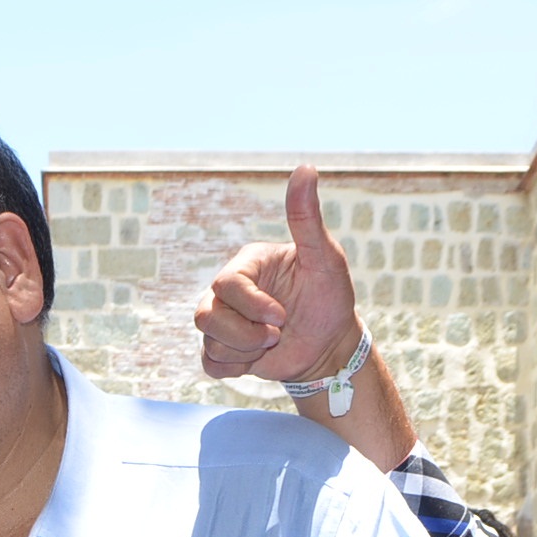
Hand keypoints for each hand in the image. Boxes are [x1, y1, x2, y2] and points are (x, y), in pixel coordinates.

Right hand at [194, 165, 366, 384]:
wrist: (329, 345)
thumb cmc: (330, 298)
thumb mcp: (325, 258)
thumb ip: (307, 217)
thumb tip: (305, 168)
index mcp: (247, 265)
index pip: (227, 285)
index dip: (252, 306)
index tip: (282, 318)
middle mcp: (227, 290)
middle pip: (206, 315)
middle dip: (247, 335)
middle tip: (278, 335)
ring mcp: (223, 320)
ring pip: (209, 341)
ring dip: (246, 352)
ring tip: (273, 344)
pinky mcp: (223, 348)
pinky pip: (209, 363)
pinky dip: (234, 367)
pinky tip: (258, 359)